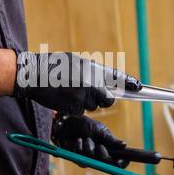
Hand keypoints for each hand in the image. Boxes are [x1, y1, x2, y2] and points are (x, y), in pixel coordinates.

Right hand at [13, 51, 137, 114]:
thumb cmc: (52, 66)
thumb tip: (103, 83)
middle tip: (89, 95)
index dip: (130, 83)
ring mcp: (83, 96)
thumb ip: (90, 71)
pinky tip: (64, 99)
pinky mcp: (74, 107)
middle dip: (102, 100)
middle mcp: (91, 82)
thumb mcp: (74, 62)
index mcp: (92, 68)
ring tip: (70, 93)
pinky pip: (81, 112)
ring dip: (85, 104)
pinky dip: (74, 109)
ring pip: (93, 107)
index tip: (139, 87)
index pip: (116, 77)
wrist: (34, 74)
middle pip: (107, 100)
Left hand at [52, 114, 128, 165]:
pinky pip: (79, 158)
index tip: (121, 161)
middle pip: (106, 165)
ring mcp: (86, 159)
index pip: (118, 162)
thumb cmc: (85, 124)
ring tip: (85, 138)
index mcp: (107, 150)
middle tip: (100, 146)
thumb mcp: (100, 130)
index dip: (121, 164)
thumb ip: (110, 139)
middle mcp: (98, 157)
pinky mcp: (75, 158)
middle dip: (103, 156)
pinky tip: (77, 140)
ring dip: (88, 148)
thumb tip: (124, 145)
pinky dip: (78, 147)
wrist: (68, 121)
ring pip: (91, 161)